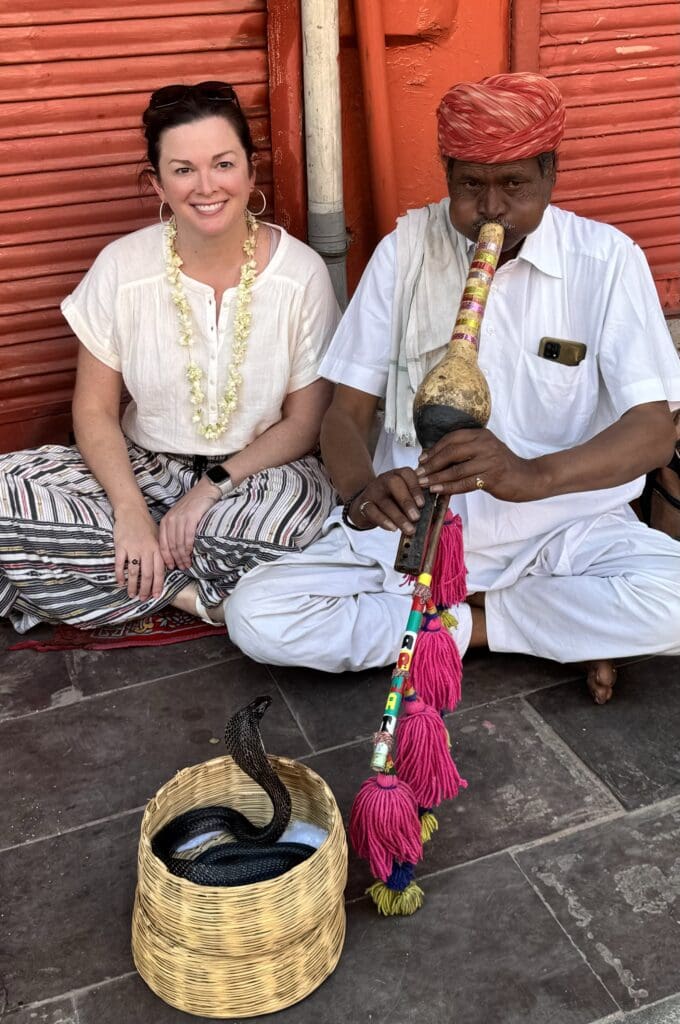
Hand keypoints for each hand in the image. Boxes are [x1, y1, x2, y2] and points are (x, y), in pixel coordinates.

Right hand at [113, 506, 165, 600]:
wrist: (132, 511)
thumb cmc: (146, 525)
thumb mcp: (159, 538)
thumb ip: (161, 552)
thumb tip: (167, 569)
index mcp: (157, 549)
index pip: (159, 572)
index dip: (157, 586)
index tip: (156, 596)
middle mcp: (146, 550)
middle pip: (147, 575)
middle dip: (145, 589)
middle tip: (143, 599)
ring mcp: (133, 548)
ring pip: (134, 573)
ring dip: (133, 586)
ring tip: (132, 594)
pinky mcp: (121, 546)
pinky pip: (119, 565)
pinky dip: (119, 575)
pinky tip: (120, 582)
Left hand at [159, 478, 219, 570]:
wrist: (206, 490)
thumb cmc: (195, 505)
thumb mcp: (180, 517)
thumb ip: (176, 530)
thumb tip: (177, 549)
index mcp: (166, 521)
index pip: (162, 543)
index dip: (166, 557)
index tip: (171, 566)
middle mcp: (170, 520)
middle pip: (171, 546)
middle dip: (176, 559)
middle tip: (182, 568)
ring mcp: (180, 519)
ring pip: (179, 543)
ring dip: (183, 556)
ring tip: (187, 564)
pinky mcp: (190, 518)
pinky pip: (187, 537)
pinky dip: (189, 548)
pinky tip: (191, 554)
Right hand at [348, 468, 424, 533]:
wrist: (365, 504)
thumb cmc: (391, 501)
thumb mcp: (403, 495)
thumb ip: (417, 500)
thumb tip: (434, 513)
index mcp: (397, 475)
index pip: (407, 474)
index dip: (415, 488)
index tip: (422, 504)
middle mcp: (384, 480)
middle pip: (394, 483)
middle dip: (407, 501)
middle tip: (416, 517)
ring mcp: (372, 491)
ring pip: (385, 501)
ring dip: (399, 517)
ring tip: (409, 529)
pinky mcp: (363, 504)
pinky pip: (372, 511)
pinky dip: (383, 520)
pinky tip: (393, 529)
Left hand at [416, 428, 544, 501]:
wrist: (526, 478)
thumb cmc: (501, 466)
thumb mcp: (485, 451)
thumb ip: (465, 450)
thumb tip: (435, 456)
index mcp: (481, 435)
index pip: (452, 438)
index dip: (434, 449)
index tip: (422, 459)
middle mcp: (485, 444)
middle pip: (451, 452)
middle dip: (432, 464)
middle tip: (419, 473)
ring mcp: (489, 460)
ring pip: (456, 469)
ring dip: (437, 478)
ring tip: (423, 483)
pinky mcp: (492, 477)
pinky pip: (465, 483)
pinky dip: (449, 487)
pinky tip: (437, 490)